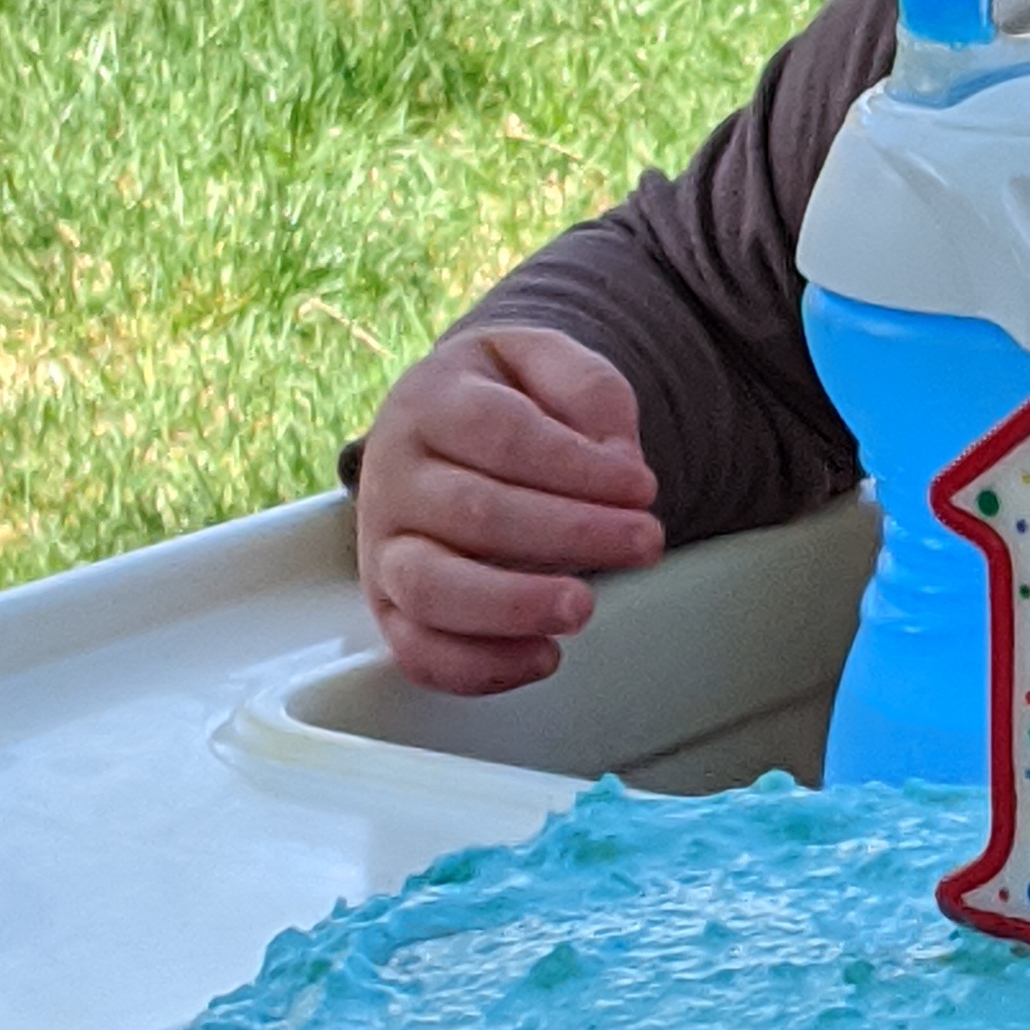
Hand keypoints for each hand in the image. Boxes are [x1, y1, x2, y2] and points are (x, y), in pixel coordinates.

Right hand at [353, 324, 662, 693]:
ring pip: (431, 588)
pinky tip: (543, 657)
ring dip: (514, 605)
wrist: (441, 423)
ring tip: (584, 607)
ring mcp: (384, 547)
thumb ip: (588, 391)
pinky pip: (417, 651)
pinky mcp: (390, 607)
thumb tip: (618, 464)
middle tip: (646, 542)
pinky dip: (478, 667)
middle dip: (570, 534)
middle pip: (474, 512)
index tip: (642, 487)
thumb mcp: (546, 361)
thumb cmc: (504, 398)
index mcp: (431, 402)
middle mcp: (394, 476)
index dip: (575, 466)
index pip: (501, 434)